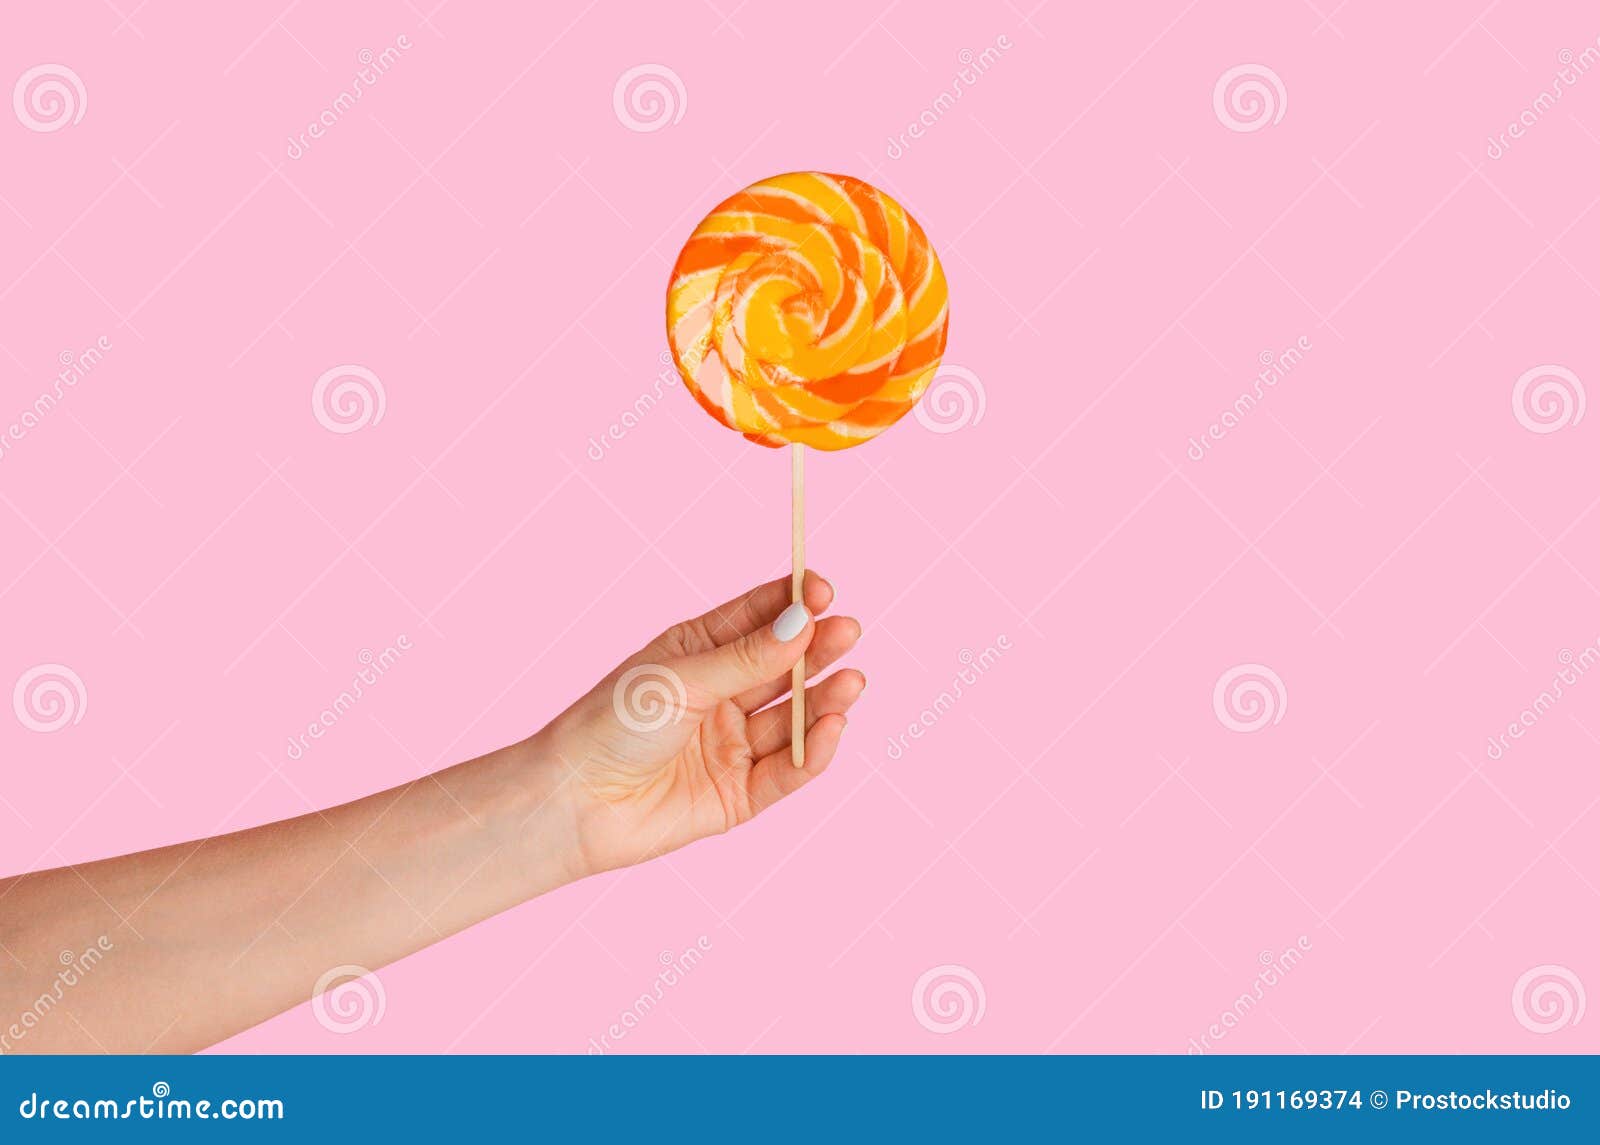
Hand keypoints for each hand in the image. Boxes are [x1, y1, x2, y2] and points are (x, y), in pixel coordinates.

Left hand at [537, 572, 864, 875]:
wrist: (572, 802)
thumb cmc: (610, 725)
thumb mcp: (682, 679)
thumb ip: (747, 658)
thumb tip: (804, 622)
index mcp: (699, 652)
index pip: (758, 618)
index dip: (794, 604)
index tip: (824, 590)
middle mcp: (721, 695)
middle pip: (784, 667)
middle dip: (818, 649)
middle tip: (849, 632)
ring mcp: (732, 745)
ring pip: (792, 718)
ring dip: (824, 700)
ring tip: (852, 681)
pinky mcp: (739, 794)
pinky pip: (787, 771)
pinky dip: (812, 752)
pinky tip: (832, 727)